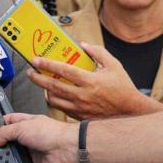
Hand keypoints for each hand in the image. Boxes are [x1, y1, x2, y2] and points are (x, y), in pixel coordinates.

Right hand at [0, 113, 78, 162]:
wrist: (67, 149)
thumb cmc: (50, 133)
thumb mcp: (22, 127)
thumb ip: (4, 133)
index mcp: (25, 124)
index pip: (7, 122)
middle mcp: (27, 139)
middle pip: (7, 142)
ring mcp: (30, 154)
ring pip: (12, 159)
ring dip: (3, 162)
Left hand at [26, 42, 162, 118]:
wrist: (131, 112)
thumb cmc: (123, 88)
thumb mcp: (114, 65)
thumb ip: (98, 53)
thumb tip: (83, 45)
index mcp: (90, 81)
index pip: (64, 71)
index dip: (47, 64)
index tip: (36, 60)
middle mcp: (83, 95)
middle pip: (53, 86)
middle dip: (38, 78)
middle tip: (30, 72)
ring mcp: (80, 108)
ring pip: (54, 100)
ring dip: (44, 91)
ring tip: (41, 83)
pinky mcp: (80, 117)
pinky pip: (61, 109)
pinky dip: (55, 101)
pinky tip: (54, 94)